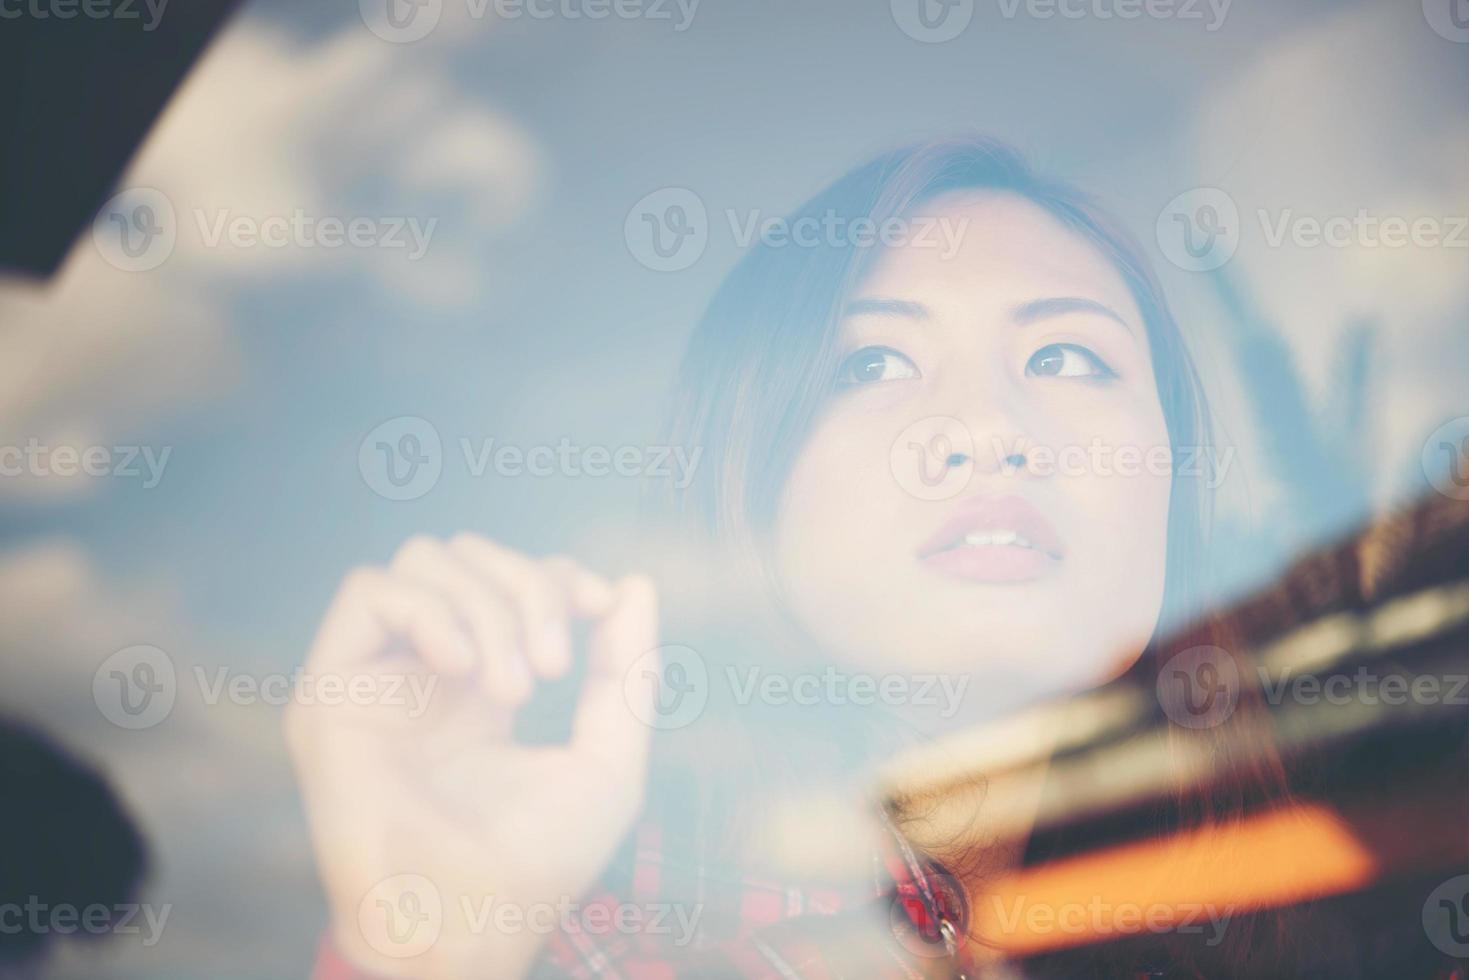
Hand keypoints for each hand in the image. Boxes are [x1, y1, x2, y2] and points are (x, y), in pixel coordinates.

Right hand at [286, 534, 658, 978]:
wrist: (470, 925)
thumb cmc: (537, 864)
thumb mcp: (608, 758)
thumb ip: (625, 672)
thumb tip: (635, 584)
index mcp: (483, 687)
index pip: (512, 580)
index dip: (560, 576)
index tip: (601, 607)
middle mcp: (425, 674)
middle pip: (470, 556)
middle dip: (529, 587)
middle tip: (553, 666)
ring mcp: (378, 677)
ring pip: (422, 561)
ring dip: (486, 607)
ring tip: (513, 688)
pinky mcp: (332, 689)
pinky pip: (368, 591)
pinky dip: (430, 611)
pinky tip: (465, 671)